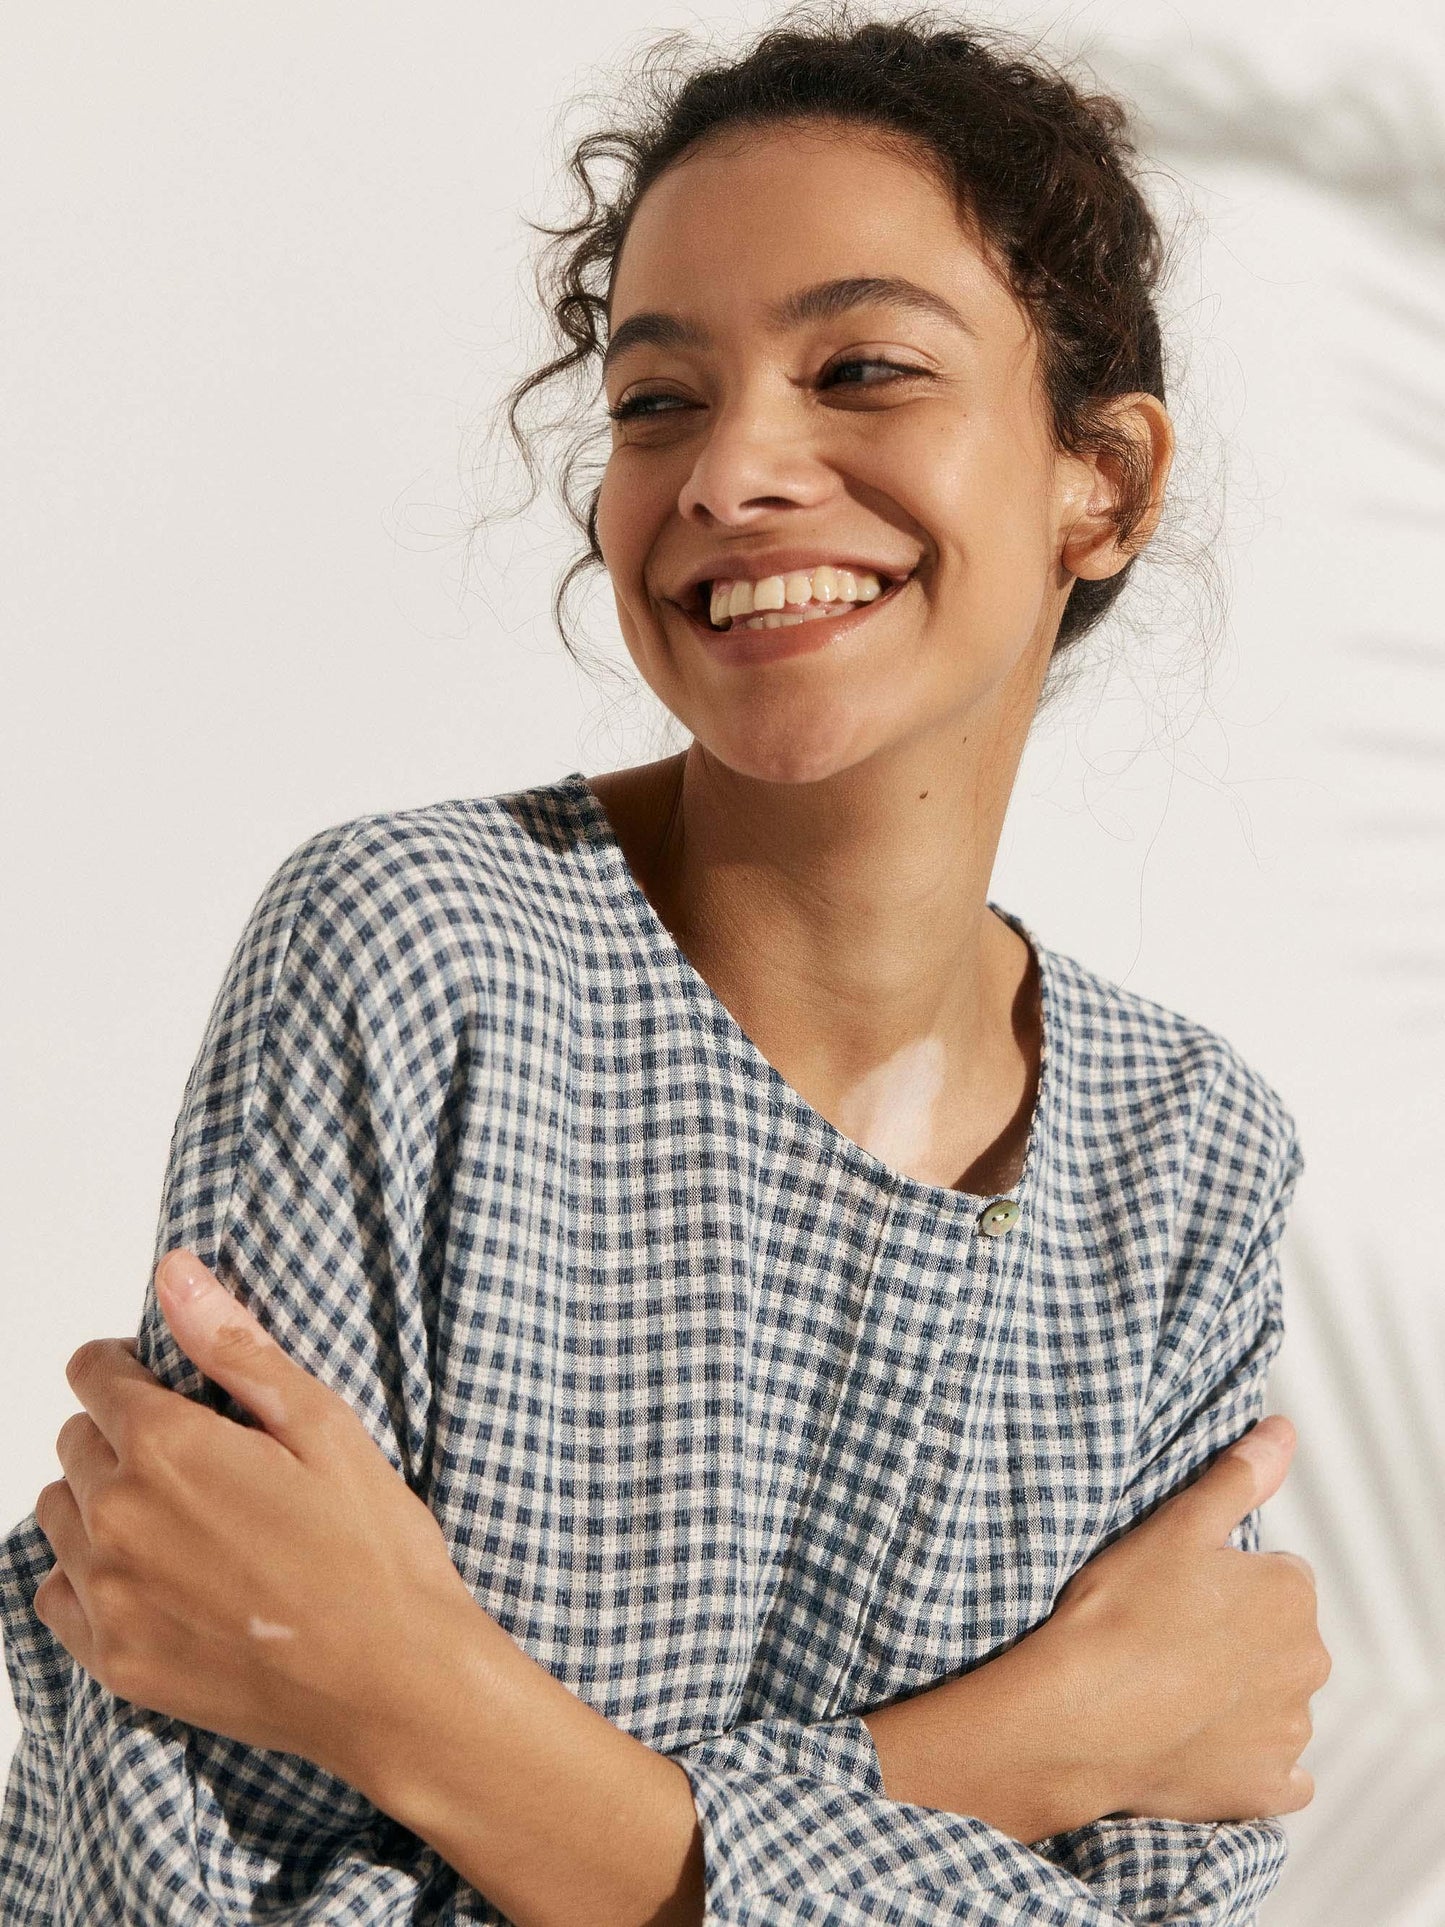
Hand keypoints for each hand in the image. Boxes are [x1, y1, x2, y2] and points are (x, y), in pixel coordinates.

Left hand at [31, 1247, 479, 1785]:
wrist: (393, 1681)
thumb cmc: (373, 1549)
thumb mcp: (323, 1426)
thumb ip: (234, 1348)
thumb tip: (174, 1275)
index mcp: (167, 1448)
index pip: (93, 1374)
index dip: (130, 1366)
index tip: (167, 1383)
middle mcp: (117, 1518)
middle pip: (76, 1441)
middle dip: (123, 1433)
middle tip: (201, 1459)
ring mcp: (109, 1596)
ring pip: (58, 1517)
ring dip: (101, 1502)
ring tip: (181, 1519)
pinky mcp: (114, 1661)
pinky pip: (56, 1596)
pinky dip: (89, 1577)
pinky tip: (156, 1578)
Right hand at [1047, 1414, 1331, 1822]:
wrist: (1077, 1717)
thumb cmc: (1118, 1613)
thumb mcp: (1174, 1526)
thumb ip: (1238, 1478)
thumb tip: (1283, 1432)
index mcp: (1291, 1595)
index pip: (1275, 1577)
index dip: (1222, 1582)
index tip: (1177, 1592)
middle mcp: (1308, 1663)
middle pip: (1277, 1640)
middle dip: (1237, 1639)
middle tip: (1166, 1637)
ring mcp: (1289, 1731)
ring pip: (1273, 1703)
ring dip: (1237, 1698)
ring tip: (1168, 1689)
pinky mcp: (1266, 1789)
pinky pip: (1274, 1773)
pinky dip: (1244, 1760)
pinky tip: (1195, 1742)